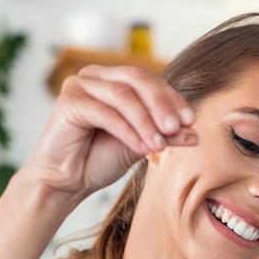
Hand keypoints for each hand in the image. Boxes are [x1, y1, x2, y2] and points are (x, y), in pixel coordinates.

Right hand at [25, 65, 197, 198]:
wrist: (65, 182)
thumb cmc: (98, 160)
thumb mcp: (140, 144)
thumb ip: (164, 135)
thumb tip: (194, 133)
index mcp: (112, 79)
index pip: (149, 80)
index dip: (171, 98)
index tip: (190, 121)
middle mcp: (95, 75)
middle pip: (137, 79)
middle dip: (161, 104)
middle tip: (177, 128)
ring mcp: (79, 85)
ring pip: (123, 95)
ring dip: (146, 121)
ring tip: (160, 145)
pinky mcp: (68, 102)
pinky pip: (105, 113)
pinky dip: (127, 131)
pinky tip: (141, 148)